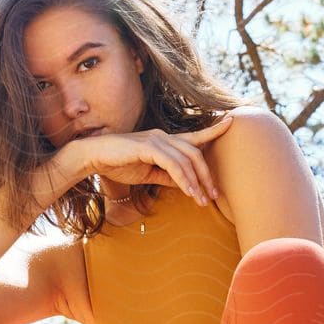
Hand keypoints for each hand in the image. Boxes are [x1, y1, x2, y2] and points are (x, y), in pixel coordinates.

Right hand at [69, 116, 233, 204]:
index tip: (231, 123)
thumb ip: (165, 176)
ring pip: (187, 159)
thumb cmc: (117, 163)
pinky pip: (173, 164)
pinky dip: (184, 179)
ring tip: (202, 200)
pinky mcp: (148, 147)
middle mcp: (163, 136)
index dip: (213, 129)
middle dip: (207, 175)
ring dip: (197, 182)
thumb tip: (182, 184)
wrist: (93, 157)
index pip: (193, 136)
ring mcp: (156, 140)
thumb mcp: (146, 173)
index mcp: (163, 140)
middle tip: (214, 195)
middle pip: (195, 152)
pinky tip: (189, 192)